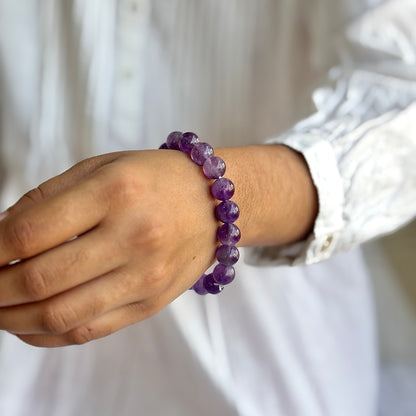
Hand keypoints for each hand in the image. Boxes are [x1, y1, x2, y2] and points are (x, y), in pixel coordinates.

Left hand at [0, 150, 217, 346]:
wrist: (214, 204)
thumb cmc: (157, 179)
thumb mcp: (104, 167)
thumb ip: (50, 197)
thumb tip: (2, 234)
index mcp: (116, 192)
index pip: (32, 233)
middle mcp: (133, 238)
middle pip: (41, 280)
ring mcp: (144, 277)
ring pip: (60, 316)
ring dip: (12, 319)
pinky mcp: (151, 303)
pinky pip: (89, 331)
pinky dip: (47, 335)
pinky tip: (29, 324)